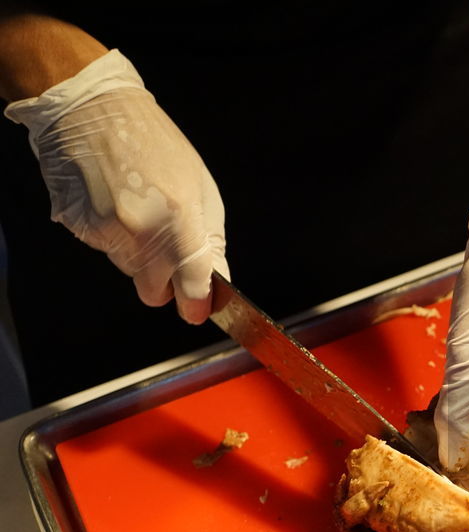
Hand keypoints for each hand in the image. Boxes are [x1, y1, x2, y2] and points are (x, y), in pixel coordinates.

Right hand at [4, 49, 227, 322]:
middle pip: (154, 293)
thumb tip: (214, 286)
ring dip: (138, 254)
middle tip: (168, 249)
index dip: (196, 306)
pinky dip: (113, 236)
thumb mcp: (202, 189)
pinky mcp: (78, 226)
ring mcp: (105, 231)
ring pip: (129, 271)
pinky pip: (104, 249)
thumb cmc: (156, 144)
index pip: (191, 288)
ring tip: (138, 209)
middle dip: (164, 283)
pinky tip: (115, 202)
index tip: (198, 310)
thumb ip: (210, 243)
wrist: (93, 108)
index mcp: (179, 221)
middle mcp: (140, 232)